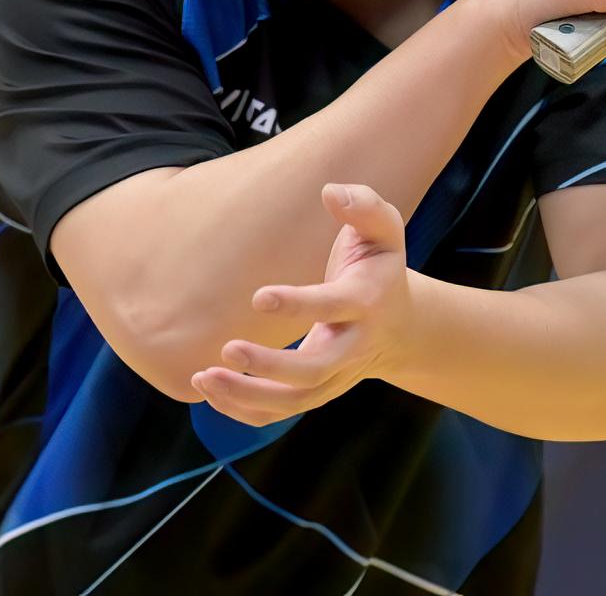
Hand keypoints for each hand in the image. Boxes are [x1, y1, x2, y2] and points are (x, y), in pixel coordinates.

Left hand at [191, 183, 409, 425]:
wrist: (401, 324)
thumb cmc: (379, 264)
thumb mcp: (384, 228)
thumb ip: (364, 205)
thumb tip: (330, 192)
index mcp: (367, 301)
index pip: (333, 307)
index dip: (298, 304)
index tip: (258, 296)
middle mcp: (353, 346)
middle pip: (314, 369)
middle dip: (270, 366)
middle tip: (227, 349)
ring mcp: (336, 376)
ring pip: (295, 401)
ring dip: (248, 396)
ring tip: (204, 378)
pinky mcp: (319, 392)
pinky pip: (282, 413)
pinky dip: (246, 411)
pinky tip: (211, 392)